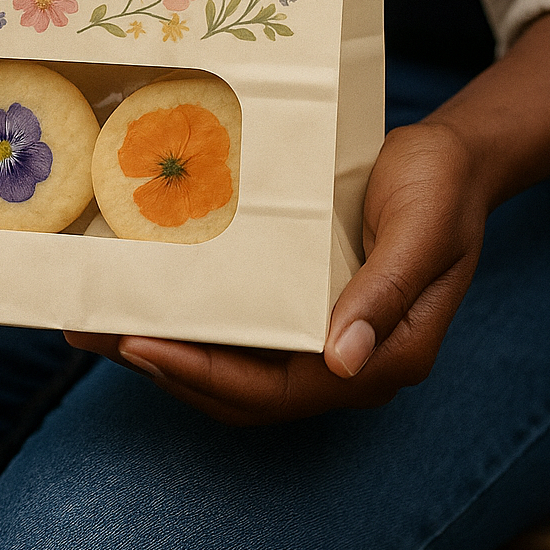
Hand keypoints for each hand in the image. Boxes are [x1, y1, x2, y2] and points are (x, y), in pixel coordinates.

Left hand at [68, 116, 487, 425]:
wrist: (455, 158)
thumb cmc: (442, 187)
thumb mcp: (423, 229)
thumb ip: (386, 294)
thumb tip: (341, 365)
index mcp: (383, 357)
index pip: (277, 391)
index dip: (206, 374)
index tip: (142, 346)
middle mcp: (346, 361)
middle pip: (240, 389)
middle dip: (164, 367)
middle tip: (94, 332)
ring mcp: (323, 337)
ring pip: (232, 365)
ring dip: (165, 349)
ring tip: (96, 322)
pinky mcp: (304, 306)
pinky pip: (241, 329)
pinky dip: (190, 320)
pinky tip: (146, 294)